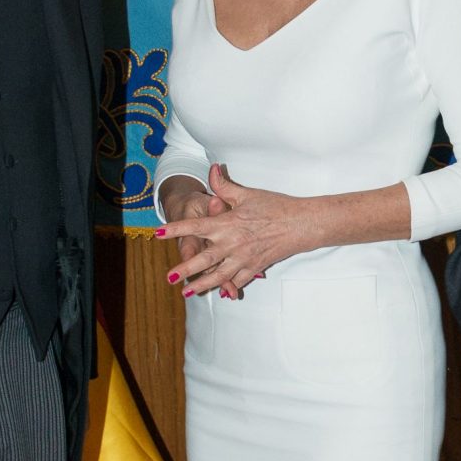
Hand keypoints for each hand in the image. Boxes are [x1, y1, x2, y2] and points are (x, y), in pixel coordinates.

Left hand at [158, 165, 299, 296]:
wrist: (301, 224)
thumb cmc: (276, 207)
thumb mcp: (248, 194)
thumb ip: (225, 186)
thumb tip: (212, 169)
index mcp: (227, 224)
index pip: (195, 227)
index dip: (175, 229)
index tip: (158, 234)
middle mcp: (232, 244)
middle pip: (203, 259)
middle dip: (184, 269)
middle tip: (169, 278)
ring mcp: (244, 258)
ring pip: (218, 276)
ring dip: (202, 285)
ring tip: (188, 291)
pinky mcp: (255, 267)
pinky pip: (238, 280)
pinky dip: (228, 286)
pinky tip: (220, 291)